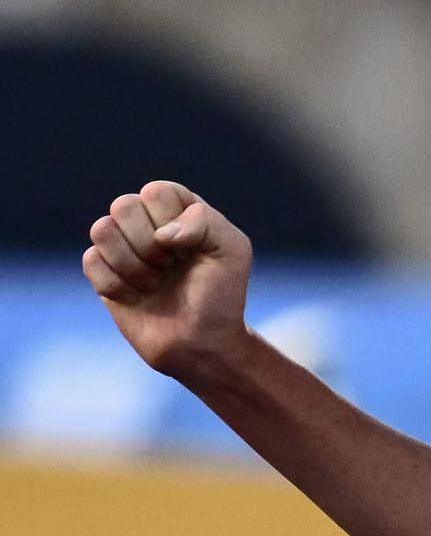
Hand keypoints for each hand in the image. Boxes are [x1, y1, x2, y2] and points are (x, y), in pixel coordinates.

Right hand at [81, 181, 254, 377]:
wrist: (201, 343)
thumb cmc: (221, 296)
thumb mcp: (233, 251)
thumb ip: (206, 221)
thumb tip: (161, 233)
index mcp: (179, 209)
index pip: (157, 191)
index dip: (170, 221)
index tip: (190, 249)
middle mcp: (147, 222)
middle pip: (123, 206)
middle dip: (150, 245)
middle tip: (172, 267)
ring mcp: (122, 246)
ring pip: (102, 230)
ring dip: (134, 265)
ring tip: (156, 282)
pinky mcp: (102, 272)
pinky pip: (91, 261)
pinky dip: (118, 284)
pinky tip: (137, 295)